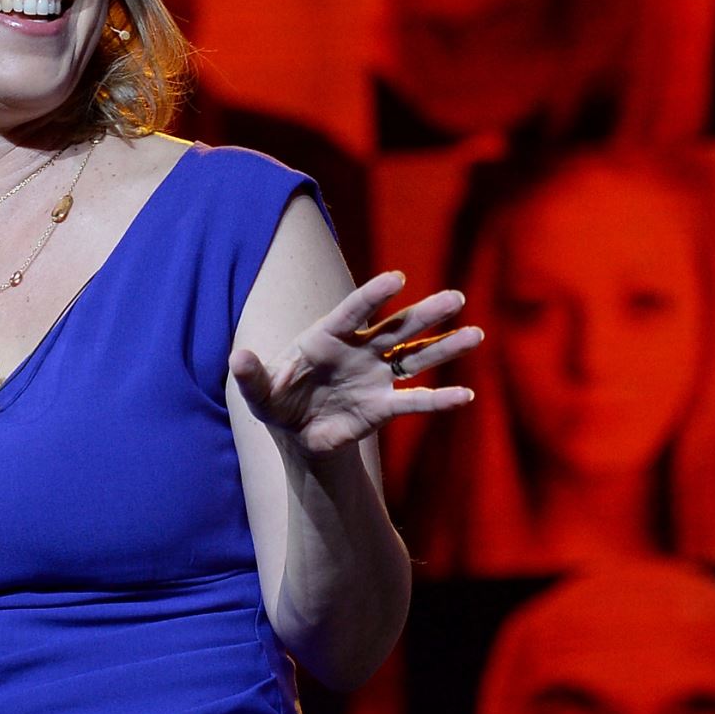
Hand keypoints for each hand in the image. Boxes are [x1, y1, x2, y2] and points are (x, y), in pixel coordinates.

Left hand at [229, 271, 480, 457]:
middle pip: (396, 327)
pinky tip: (465, 396)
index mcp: (327, 336)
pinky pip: (414, 401)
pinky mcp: (383, 406)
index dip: (374, 296)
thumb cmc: (276, 401)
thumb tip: (239, 358)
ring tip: (475, 334)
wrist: (295, 434)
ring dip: (444, 346)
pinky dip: (439, 400)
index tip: (398, 279)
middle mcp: (359, 350)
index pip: (354, 312)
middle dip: (425, 313)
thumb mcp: (257, 393)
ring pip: (415, 356)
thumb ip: (251, 375)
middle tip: (456, 297)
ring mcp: (375, 376)